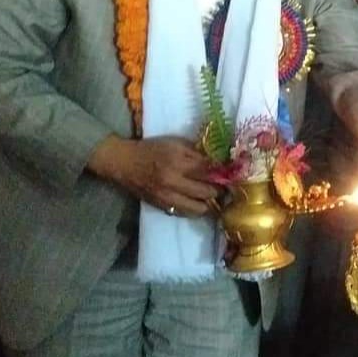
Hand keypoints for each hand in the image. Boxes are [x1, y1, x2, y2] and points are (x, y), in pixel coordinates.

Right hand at [88, 135, 219, 215]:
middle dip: (220, 189)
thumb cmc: (151, 149)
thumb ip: (197, 153)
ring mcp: (167, 196)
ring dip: (210, 202)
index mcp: (177, 162)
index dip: (224, 173)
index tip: (234, 174)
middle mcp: (173, 181)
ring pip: (200, 207)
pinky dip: (196, 209)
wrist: (123, 163)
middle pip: (208, 191)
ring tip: (213, 195)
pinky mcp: (162, 206)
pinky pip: (186, 213)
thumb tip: (219, 162)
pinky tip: (200, 202)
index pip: (209, 171)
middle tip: (225, 185)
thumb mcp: (175, 143)